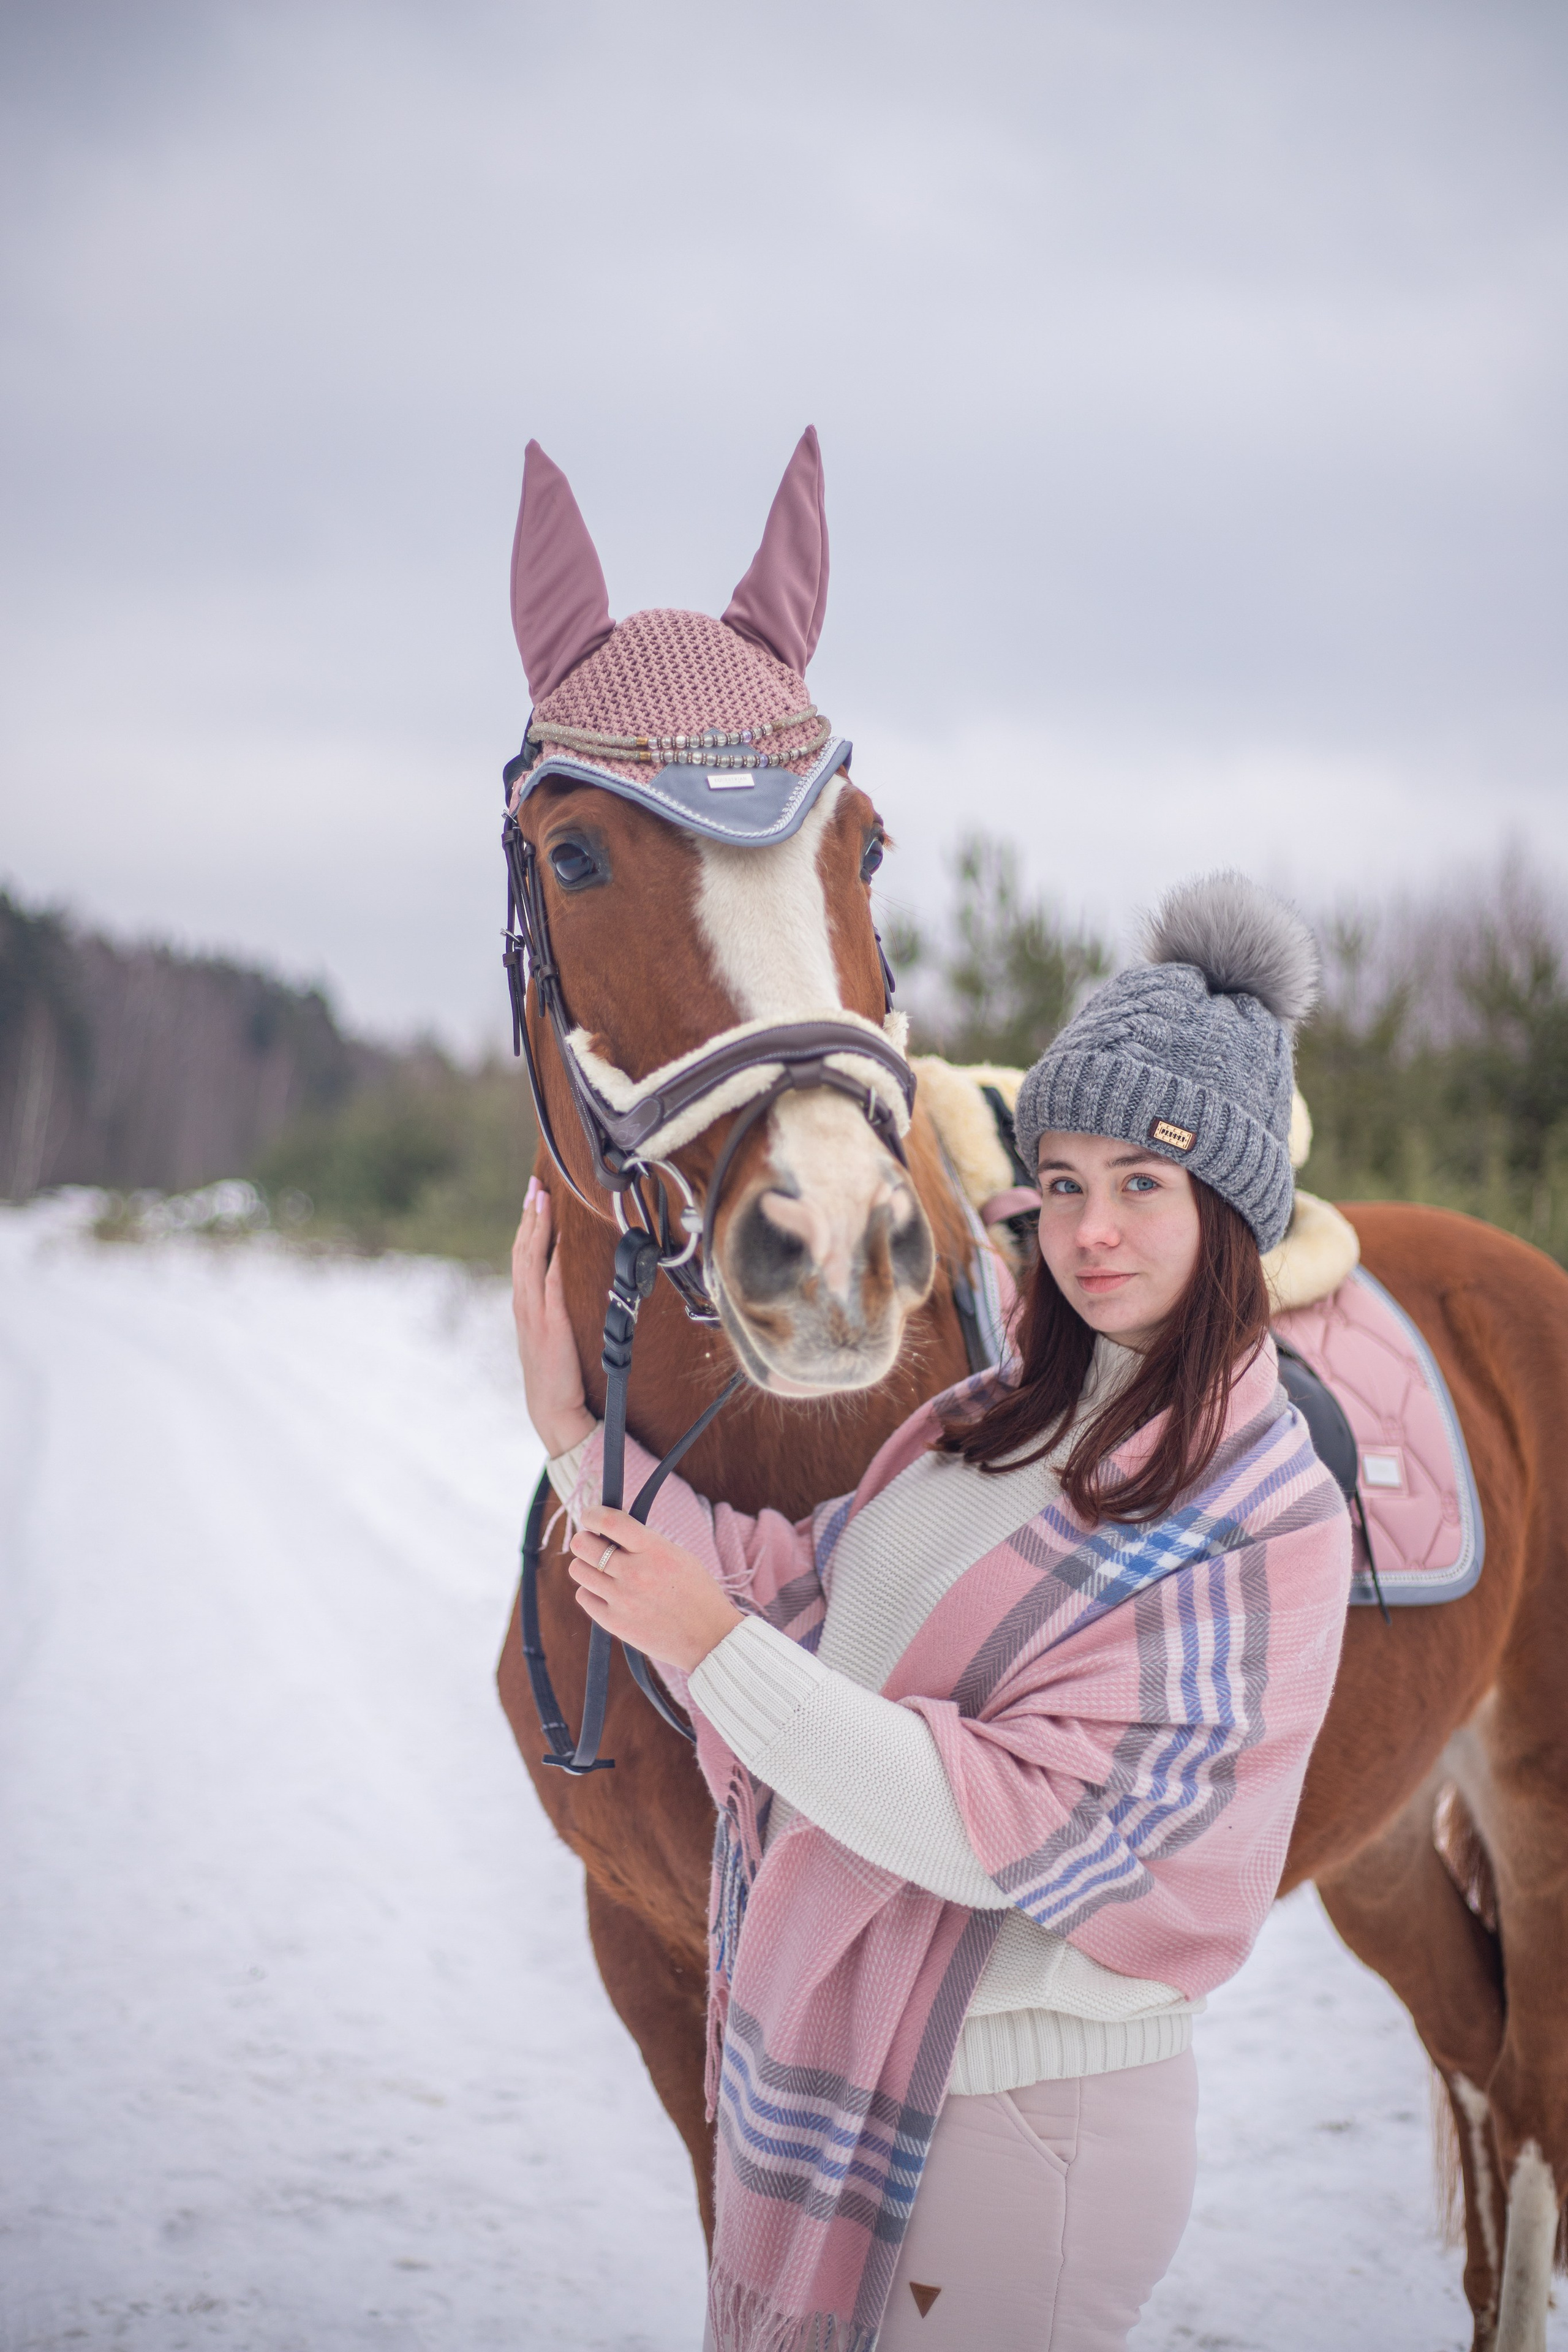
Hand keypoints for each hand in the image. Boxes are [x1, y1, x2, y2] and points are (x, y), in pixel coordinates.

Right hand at [512, 1177, 595, 1458]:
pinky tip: (561, 1239)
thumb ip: (554, 1307)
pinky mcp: (551, 1324)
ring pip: (532, 1260)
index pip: (523, 1255)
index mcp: (524, 1304)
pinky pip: (552, 1284)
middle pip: (524, 1250)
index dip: (527, 1224)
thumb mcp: (551, 1334)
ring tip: (543, 1199)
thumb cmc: (556, 1373)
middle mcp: (525, 1304)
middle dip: (530, 1215)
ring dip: (538, 1227)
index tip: (533, 1195)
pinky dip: (555, 1259)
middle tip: (536, 1184)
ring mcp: (535, 1313)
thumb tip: (567, 1281)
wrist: (553, 1407)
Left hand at [567, 1504, 743, 1674]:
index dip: (592, 1514)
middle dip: (585, 1541)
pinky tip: (609, 1593)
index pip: (608, 1522)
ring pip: (578, 1570)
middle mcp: (635, 1573)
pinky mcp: (614, 1623)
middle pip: (582, 1546)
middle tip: (594, 1545)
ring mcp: (622, 1599)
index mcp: (654, 1550)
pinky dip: (592, 1592)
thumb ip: (643, 1542)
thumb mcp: (677, 1555)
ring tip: (604, 1571)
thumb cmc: (697, 1593)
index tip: (590, 1516)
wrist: (710, 1638)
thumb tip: (609, 1530)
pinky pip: (584, 1596)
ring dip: (587, 1566)